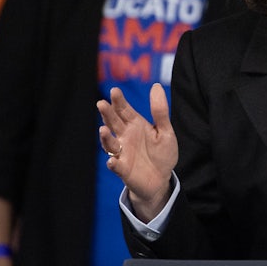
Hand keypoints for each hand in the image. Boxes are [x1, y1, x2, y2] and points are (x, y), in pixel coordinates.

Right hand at [97, 84, 177, 221]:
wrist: (161, 179)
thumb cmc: (162, 153)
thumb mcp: (165, 131)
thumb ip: (160, 111)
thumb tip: (155, 86)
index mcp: (135, 125)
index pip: (124, 110)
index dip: (119, 101)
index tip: (114, 91)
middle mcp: (125, 137)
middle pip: (113, 123)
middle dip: (107, 114)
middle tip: (101, 103)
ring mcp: (122, 153)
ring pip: (110, 143)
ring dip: (105, 137)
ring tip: (103, 129)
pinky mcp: (123, 169)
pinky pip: (116, 165)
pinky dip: (113, 163)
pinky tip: (112, 161)